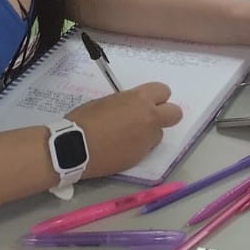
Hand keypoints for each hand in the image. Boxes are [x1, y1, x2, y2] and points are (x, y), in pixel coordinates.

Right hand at [68, 83, 182, 178]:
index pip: (164, 91)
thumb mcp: (108, 101)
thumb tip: (133, 107)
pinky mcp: (139, 158)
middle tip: (149, 117)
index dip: (155, 96)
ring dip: (149, 133)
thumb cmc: (85, 119)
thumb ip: (127, 102)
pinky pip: (145, 149)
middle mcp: (149, 119)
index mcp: (140, 100)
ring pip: (159, 134)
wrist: (73, 148)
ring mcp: (146, 141)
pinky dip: (137, 147)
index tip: (146, 101)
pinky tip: (119, 148)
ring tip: (127, 136)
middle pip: (175, 114)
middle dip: (165, 114)